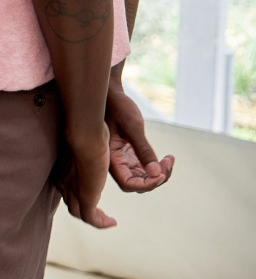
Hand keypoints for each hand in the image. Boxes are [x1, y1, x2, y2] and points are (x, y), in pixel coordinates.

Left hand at [57, 130, 115, 228]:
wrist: (84, 136)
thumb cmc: (86, 133)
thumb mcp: (84, 144)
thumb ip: (85, 149)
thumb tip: (89, 147)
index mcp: (63, 171)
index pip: (66, 188)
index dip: (76, 194)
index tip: (90, 193)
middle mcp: (65, 183)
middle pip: (71, 202)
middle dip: (83, 209)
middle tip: (98, 213)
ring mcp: (73, 191)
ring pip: (80, 213)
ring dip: (94, 218)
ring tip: (106, 220)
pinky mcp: (86, 197)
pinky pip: (91, 218)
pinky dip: (101, 223)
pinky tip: (112, 222)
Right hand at [105, 74, 173, 192]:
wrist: (111, 94)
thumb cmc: (117, 106)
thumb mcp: (132, 126)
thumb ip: (143, 150)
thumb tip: (156, 174)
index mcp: (110, 158)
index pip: (128, 184)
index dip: (146, 184)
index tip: (161, 173)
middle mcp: (115, 162)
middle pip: (138, 184)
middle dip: (156, 179)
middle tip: (168, 162)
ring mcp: (123, 159)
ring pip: (143, 178)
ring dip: (159, 174)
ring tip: (169, 159)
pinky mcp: (130, 154)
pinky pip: (145, 168)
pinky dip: (158, 167)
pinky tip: (166, 157)